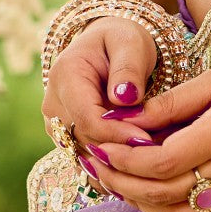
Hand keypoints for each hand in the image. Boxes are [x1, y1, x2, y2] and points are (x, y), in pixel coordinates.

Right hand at [41, 16, 158, 189]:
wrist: (108, 46)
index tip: (148, 140)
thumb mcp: (130, 43)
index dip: (117, 134)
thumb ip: (128, 68)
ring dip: (116, 162)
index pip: (88, 118)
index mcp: (65, 76)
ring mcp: (56, 125)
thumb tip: (125, 97)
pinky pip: (86, 160)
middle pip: (86, 141)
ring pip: (85, 155)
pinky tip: (136, 170)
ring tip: (150, 162)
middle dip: (121, 150)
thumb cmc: (122, 41)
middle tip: (157, 155)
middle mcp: (53, 105)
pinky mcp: (66, 138)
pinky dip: (110, 167)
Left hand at [90, 57, 210, 211]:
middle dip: (123, 184)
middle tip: (97, 170)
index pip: (161, 162)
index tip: (103, 149)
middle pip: (165, 194)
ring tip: (118, 185)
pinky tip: (156, 201)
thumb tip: (125, 119)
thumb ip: (172, 103)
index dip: (125, 161)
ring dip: (143, 205)